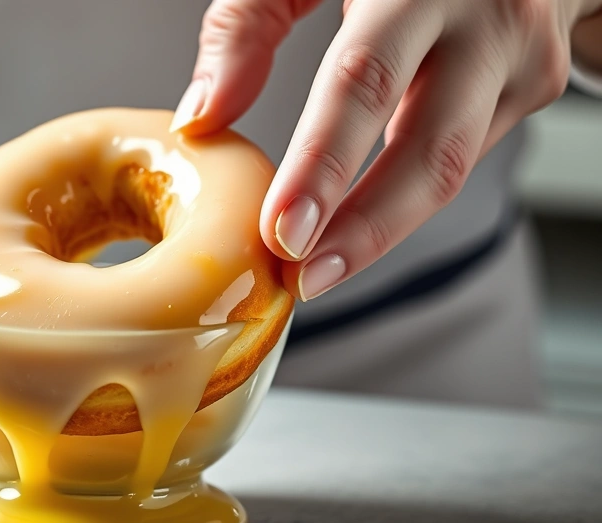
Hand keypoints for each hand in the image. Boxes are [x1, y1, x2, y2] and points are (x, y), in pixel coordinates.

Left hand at [174, 0, 601, 300]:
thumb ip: (245, 27)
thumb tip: (201, 118)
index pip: (363, 83)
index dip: (322, 167)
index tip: (283, 233)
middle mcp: (488, 15)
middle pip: (431, 151)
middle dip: (364, 231)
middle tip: (304, 278)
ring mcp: (524, 53)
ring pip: (453, 168)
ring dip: (382, 228)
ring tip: (319, 268)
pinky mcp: (539, 82)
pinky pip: (464, 154)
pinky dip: (407, 190)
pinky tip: (363, 215)